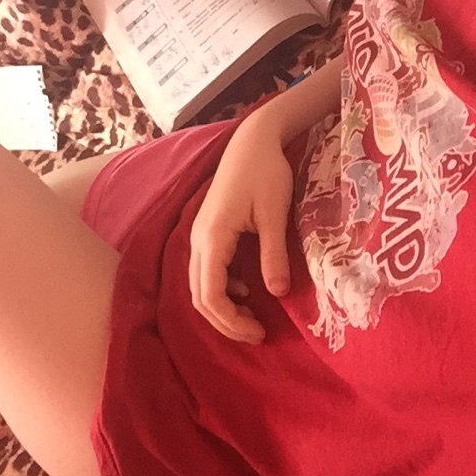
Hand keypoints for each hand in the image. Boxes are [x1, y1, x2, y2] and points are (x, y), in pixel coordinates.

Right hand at [189, 114, 292, 342]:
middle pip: (198, 296)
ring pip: (198, 285)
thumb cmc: (266, 172)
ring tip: (252, 318)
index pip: (210, 295)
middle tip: (257, 334)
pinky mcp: (207, 231)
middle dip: (225, 321)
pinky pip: (205, 271)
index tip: (260, 332)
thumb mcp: (275, 214)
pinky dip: (221, 289)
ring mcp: (199, 235)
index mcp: (212, 237)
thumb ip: (274, 255)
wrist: (252, 141)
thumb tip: (278, 294)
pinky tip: (246, 288)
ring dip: (221, 307)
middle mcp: (197, 240)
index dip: (232, 321)